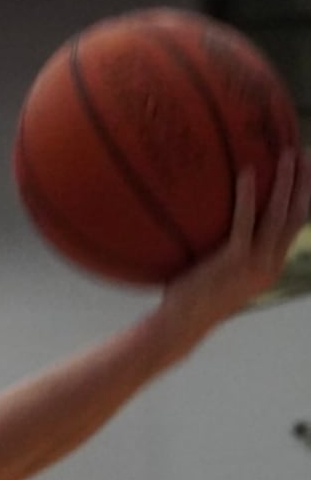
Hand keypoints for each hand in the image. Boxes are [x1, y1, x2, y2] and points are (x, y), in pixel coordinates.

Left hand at [160, 151, 309, 338]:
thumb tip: (214, 226)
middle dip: (304, 182)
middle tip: (303, 153)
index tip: (305, 173)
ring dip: (286, 182)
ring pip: (280, 214)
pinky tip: (246, 173)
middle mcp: (270, 264)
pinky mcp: (234, 261)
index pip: (295, 226)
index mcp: (271, 266)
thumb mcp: (219, 275)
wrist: (181, 325)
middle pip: (297, 215)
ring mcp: (255, 263)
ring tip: (287, 153)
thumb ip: (227, 253)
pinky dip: (248, 196)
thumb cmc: (191, 299)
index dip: (303, 197)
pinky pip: (245, 222)